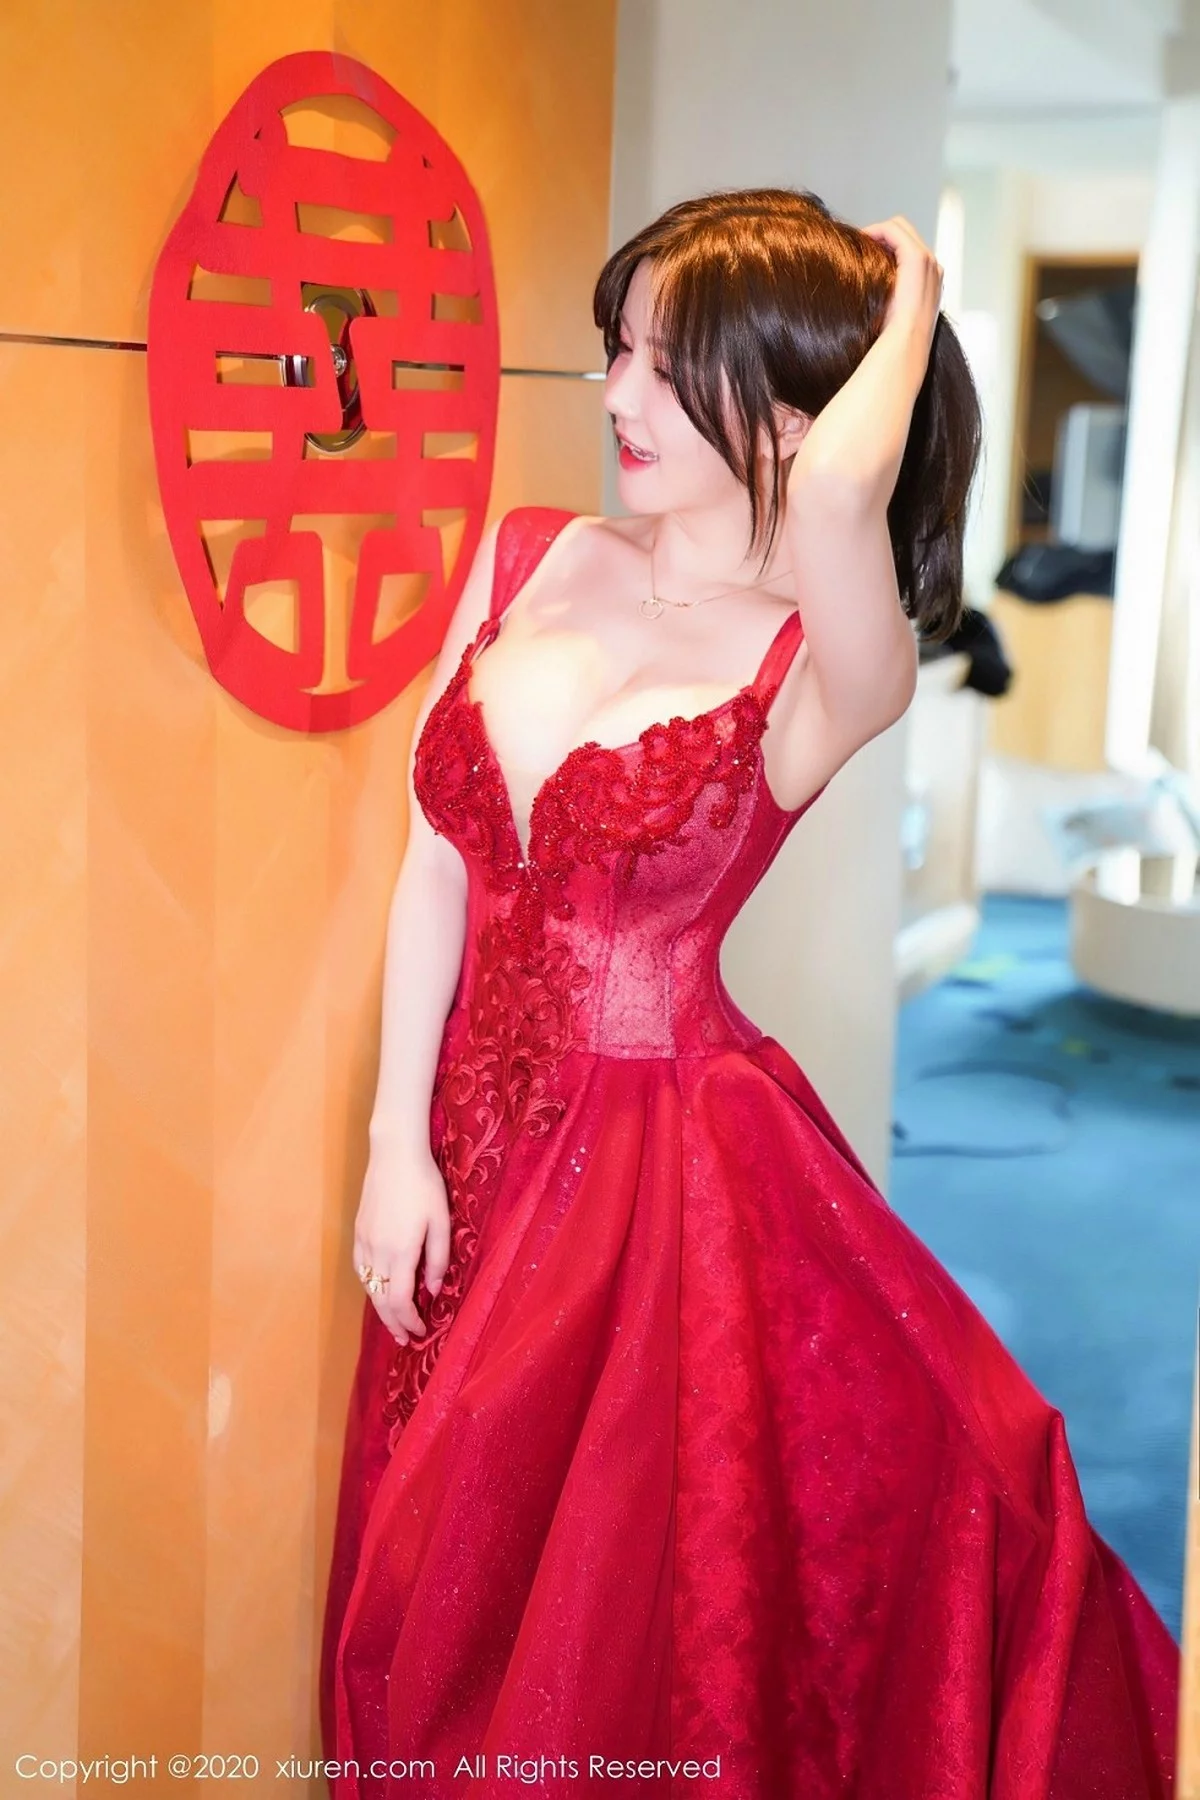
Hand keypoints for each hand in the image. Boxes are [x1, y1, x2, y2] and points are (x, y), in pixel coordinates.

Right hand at [352, 1139, 452, 1345]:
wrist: (394, 1154)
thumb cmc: (424, 1185)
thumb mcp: (441, 1221)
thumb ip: (438, 1259)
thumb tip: (433, 1291)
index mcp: (401, 1252)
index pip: (401, 1301)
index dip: (410, 1321)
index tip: (421, 1332)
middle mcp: (378, 1252)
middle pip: (381, 1300)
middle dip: (394, 1324)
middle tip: (406, 1339)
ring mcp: (364, 1242)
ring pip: (369, 1286)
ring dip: (381, 1308)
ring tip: (394, 1321)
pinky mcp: (358, 1231)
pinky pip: (361, 1269)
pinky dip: (370, 1286)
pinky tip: (379, 1289)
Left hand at [786, 215, 943, 511]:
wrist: (835, 498)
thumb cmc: (818, 485)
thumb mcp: (807, 440)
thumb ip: (798, 421)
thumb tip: (768, 422)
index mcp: (887, 383)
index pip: (902, 317)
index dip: (885, 285)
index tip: (846, 272)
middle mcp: (905, 364)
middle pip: (925, 287)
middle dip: (896, 254)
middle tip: (858, 241)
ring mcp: (909, 352)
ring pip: (929, 272)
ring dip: (901, 242)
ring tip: (865, 232)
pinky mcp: (902, 345)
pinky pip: (917, 273)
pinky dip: (901, 243)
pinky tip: (871, 232)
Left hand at [859, 214, 943, 359]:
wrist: (906, 342)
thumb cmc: (897, 336)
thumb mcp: (894, 311)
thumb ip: (890, 294)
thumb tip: (868, 287)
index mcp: (930, 280)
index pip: (910, 249)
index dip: (887, 246)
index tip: (866, 253)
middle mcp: (933, 267)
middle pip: (906, 234)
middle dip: (883, 235)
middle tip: (861, 245)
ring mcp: (927, 260)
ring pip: (901, 229)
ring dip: (879, 233)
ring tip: (860, 243)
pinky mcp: (916, 257)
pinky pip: (893, 230)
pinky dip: (876, 231)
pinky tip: (862, 240)